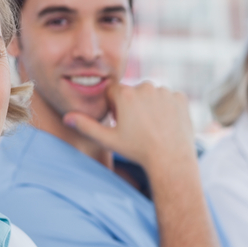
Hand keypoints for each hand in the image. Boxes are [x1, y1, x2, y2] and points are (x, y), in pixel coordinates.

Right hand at [63, 81, 196, 170]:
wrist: (170, 159)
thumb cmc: (137, 150)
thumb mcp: (108, 140)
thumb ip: (86, 126)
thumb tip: (67, 118)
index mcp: (126, 94)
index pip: (113, 92)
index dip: (115, 107)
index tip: (121, 122)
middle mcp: (146, 87)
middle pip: (133, 92)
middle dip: (132, 105)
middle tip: (137, 127)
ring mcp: (165, 92)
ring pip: (152, 95)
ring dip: (150, 106)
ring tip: (152, 127)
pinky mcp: (181, 98)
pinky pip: (170, 99)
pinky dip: (167, 109)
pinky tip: (165, 125)